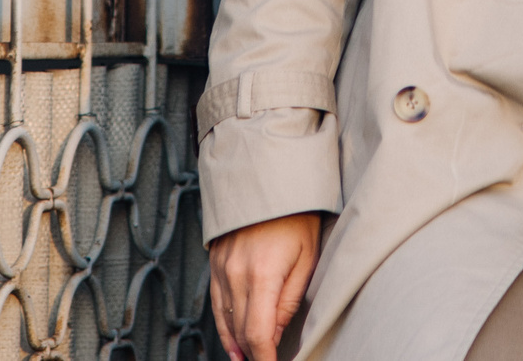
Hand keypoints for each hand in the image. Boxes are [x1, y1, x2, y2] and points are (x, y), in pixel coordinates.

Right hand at [208, 211, 323, 360]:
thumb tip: (276, 335)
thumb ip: (290, 301)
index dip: (264, 358)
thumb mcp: (307, 259)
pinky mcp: (215, 262)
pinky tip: (232, 340)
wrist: (269, 181)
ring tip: (246, 360)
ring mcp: (221, 268)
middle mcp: (236, 274)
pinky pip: (216, 302)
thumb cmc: (297, 218)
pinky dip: (224, 324)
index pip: (258, 334)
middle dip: (253, 353)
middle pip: (240, 330)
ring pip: (225, 319)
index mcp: (262, 275)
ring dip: (236, 343)